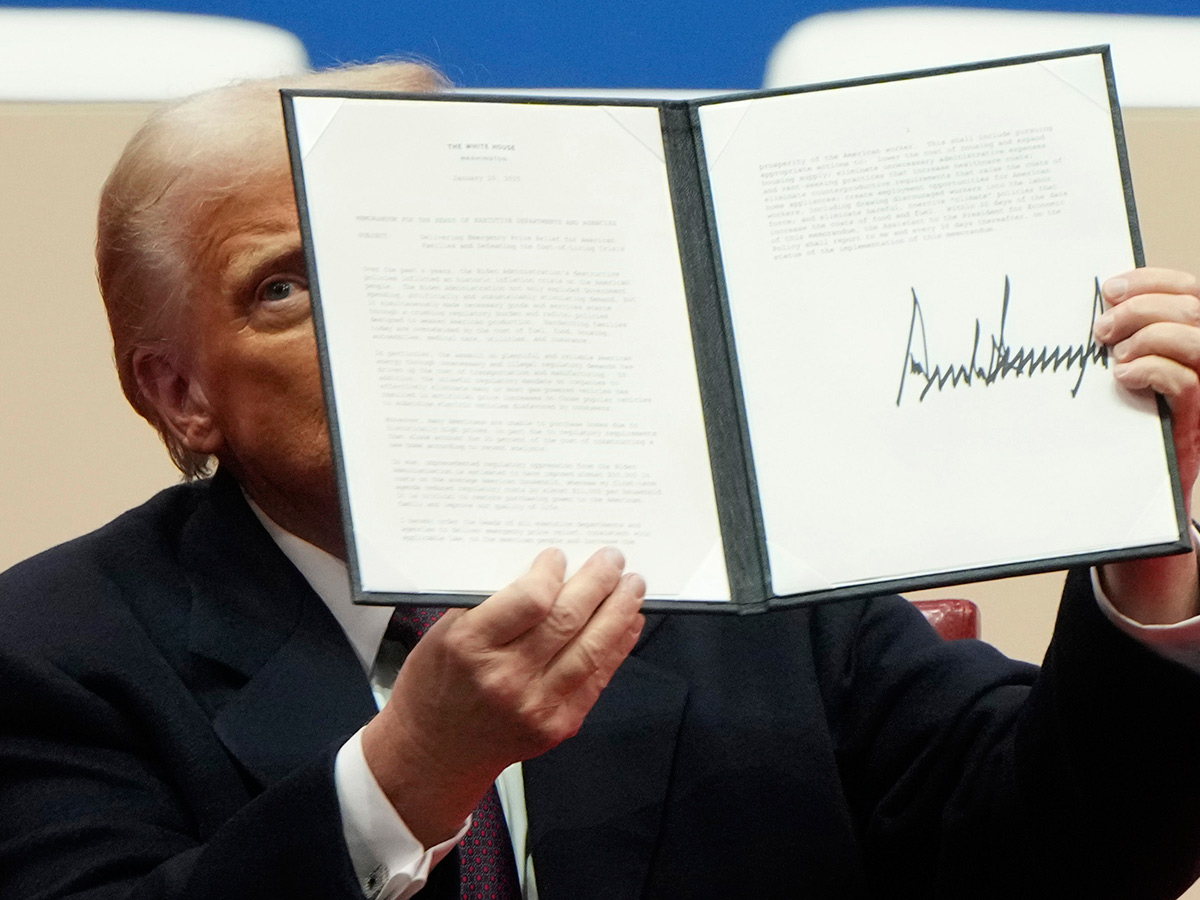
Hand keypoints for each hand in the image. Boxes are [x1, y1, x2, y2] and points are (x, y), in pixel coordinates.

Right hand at [361, 546, 645, 845]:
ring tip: (632, 587)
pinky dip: (617, 646)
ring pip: (592, 648)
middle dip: (598, 582)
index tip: (558, 557)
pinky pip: (597, 678)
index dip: (553, 572)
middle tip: (612, 559)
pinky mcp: (558, 725)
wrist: (435, 754)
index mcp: (471, 645)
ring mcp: (536, 705)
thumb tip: (545, 572)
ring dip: (619, 611)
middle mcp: (505, 677)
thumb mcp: (443, 634)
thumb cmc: (436, 686)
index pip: (530, 600)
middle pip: (567, 619)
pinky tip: (627, 624)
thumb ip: (490, 604)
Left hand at [1093, 267, 1199, 623]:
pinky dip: (1151, 369)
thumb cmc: (1126, 431)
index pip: (1189, 292)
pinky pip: (1187, 381)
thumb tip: (1091, 315)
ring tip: (1114, 357)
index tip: (1110, 287)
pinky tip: (1124, 378)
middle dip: (1142, 307)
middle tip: (1101, 326)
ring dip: (1146, 336)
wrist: (1142, 496)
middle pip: (1192, 308)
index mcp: (1190, 343)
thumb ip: (1122, 347)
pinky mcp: (1196, 418)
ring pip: (1194, 337)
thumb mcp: (1124, 381)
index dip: (1153, 281)